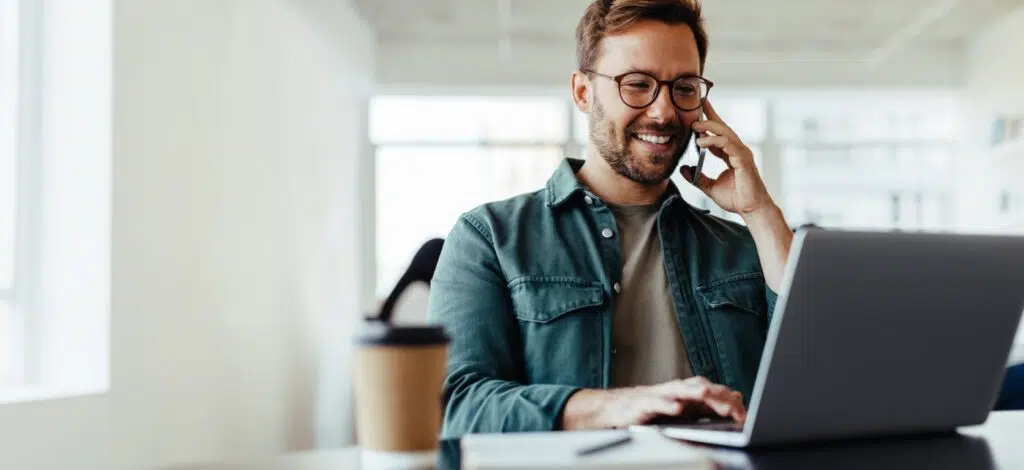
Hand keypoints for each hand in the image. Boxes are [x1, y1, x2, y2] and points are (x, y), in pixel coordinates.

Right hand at [561, 376, 746, 429]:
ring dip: (694, 393)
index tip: (745, 415)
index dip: (730, 401)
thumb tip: (736, 399)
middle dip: (717, 397)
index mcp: (687, 391)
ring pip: (680, 390)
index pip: (714, 392)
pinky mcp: (642, 405)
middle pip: (701, 388)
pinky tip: (677, 408)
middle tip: (735, 408)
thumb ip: (707, 405)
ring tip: (707, 396)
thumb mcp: (682, 409)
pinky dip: (667, 405)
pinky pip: (656, 403)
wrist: (614, 409)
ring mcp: (659, 395)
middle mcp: (675, 390)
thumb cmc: (649, 409)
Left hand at [680, 100, 774, 216]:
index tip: (698, 108)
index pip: (718, 133)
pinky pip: (728, 144)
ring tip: (694, 127)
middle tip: (693, 111)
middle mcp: (737, 150)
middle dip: (709, 116)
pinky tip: (701, 142)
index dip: (709, 120)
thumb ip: (697, 177)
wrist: (751, 209)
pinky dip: (714, 141)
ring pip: (725, 133)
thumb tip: (683, 169)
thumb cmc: (736, 198)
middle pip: (722, 127)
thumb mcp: (710, 187)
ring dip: (708, 127)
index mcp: (730, 154)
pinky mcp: (743, 160)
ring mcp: (741, 153)